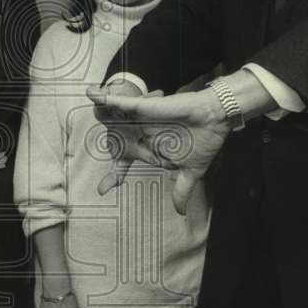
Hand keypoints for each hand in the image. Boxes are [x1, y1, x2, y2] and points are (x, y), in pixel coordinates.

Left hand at [86, 87, 231, 213]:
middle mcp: (142, 134)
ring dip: (99, 114)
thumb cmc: (204, 141)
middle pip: (115, 140)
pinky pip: (120, 103)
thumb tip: (180, 212)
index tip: (103, 190)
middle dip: (106, 143)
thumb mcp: (191, 171)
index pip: (127, 164)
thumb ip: (182, 191)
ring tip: (92, 106)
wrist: (215, 121)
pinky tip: (92, 94)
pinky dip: (105, 99)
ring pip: (112, 119)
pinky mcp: (143, 107)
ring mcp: (141, 120)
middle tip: (100, 156)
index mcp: (150, 149)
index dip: (114, 176)